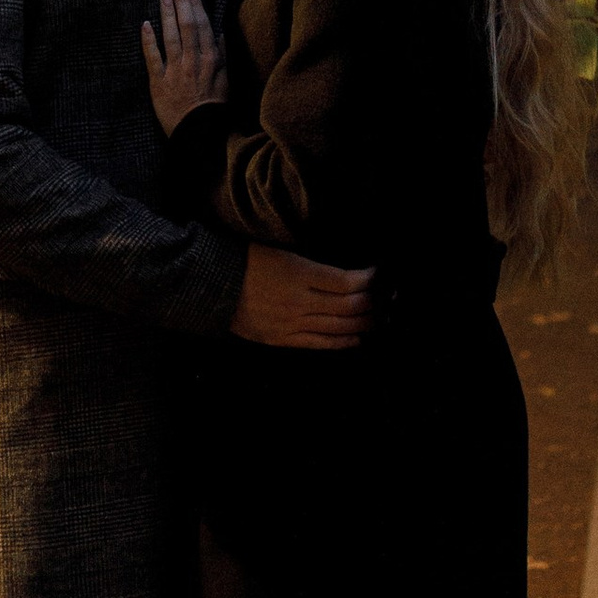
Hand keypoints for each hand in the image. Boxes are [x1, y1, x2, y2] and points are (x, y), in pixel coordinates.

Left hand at [142, 0, 223, 134]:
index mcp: (211, 60)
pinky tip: (145, 24)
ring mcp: (175, 71)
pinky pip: (152, 57)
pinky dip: (148, 40)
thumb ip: (223, 57)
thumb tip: (221, 35)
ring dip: (167, 14)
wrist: (200, 134)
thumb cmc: (215, 109)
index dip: (196, 5)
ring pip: (171, 36)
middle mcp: (193, 61)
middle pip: (187, 25)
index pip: (204, 25)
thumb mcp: (227, 81)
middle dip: (181, 2)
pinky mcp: (158, 83)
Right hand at [230, 246, 372, 351]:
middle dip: (370, 302)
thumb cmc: (246, 262)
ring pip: (337, 326)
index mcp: (298, 273)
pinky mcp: (282, 339)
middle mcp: (299, 300)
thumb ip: (311, 266)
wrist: (214, 287)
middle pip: (346, 306)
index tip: (376, 274)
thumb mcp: (281, 253)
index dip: (366, 279)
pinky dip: (340, 342)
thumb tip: (344, 276)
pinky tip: (355, 338)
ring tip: (375, 319)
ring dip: (361, 323)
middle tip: (383, 298)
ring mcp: (291, 323)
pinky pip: (318, 344)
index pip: (344, 281)